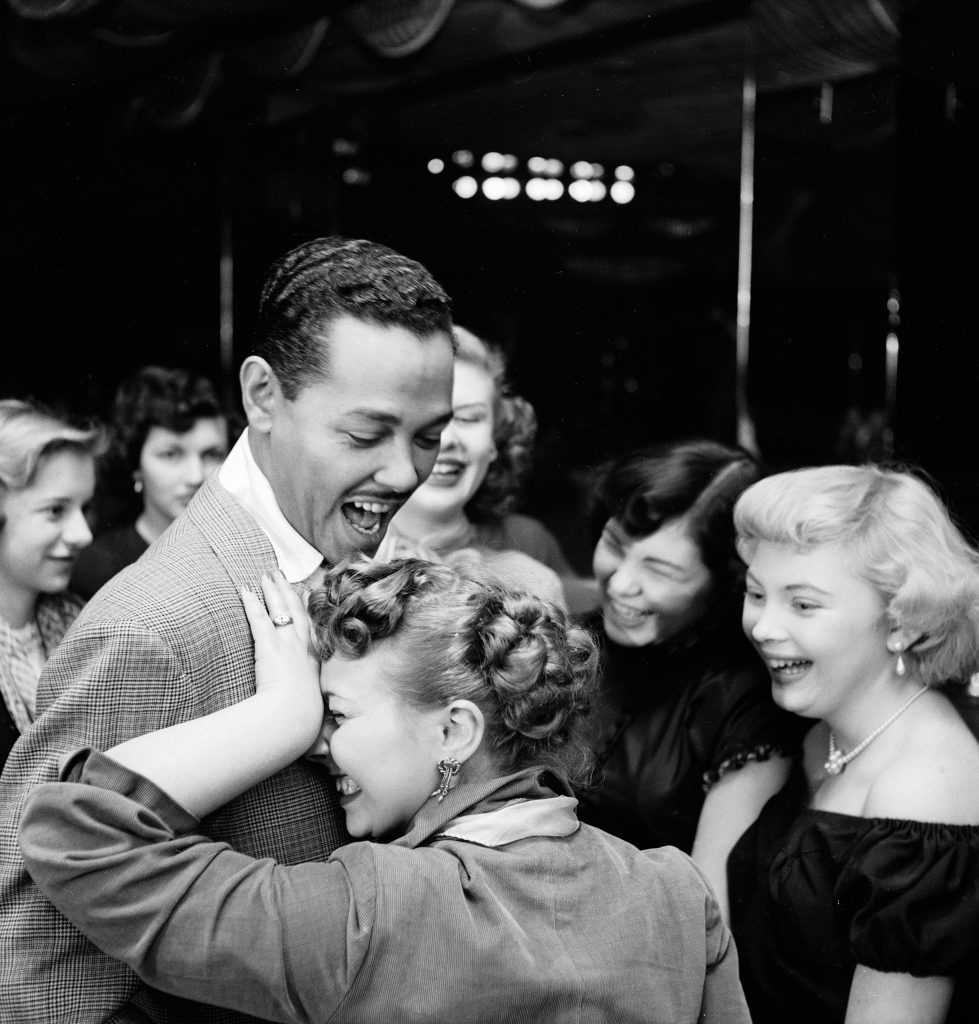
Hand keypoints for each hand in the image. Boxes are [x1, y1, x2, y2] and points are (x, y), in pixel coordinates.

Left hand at [241, 572, 322, 742]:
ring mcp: (287, 644)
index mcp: (313, 658)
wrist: (293, 717)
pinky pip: (259, 619)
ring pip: (280, 609)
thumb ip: (306, 697)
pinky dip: (252, 603)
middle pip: (297, 610)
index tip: (304, 592)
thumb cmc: (301, 717)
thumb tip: (308, 711)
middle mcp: (303, 647)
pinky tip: (245, 590)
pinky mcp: (269, 646)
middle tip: (281, 574)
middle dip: (288, 590)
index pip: (310, 626)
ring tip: (266, 574)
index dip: (306, 607)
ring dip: (273, 590)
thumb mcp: (309, 704)